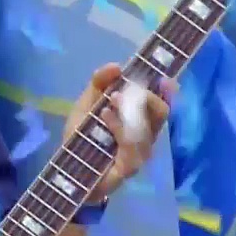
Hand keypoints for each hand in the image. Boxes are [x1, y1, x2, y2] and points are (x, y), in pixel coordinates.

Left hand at [63, 63, 175, 204]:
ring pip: (146, 128)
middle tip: (119, 92)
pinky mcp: (130, 167)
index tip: (163, 77)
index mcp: (140, 119)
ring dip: (127, 112)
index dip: (167, 89)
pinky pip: (131, 145)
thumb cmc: (81, 136)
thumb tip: (116, 66)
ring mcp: (140, 153)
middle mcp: (146, 136)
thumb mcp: (86, 105)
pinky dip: (119, 127)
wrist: (68, 169)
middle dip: (144, 97)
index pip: (162, 102)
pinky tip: (105, 117)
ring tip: (107, 105)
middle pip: (161, 112)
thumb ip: (99, 84)